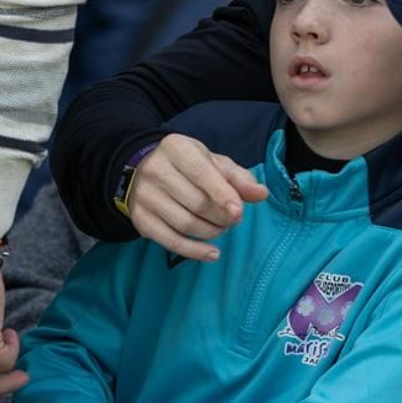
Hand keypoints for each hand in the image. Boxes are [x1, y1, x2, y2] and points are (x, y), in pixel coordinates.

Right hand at [129, 134, 267, 261]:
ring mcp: (144, 196)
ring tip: (222, 227)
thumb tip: (261, 194)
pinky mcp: (140, 219)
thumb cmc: (187, 165)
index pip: (201, 173)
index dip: (222, 194)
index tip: (238, 211)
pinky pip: (170, 241)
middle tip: (234, 218)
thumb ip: (238, 177)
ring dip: (212, 232)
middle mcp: (155, 170)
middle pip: (196, 203)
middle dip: (222, 216)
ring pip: (185, 224)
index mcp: (176, 148)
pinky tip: (212, 254)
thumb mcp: (213, 162)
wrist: (143, 169)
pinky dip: (194, 251)